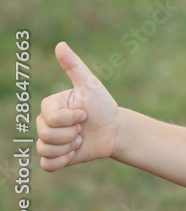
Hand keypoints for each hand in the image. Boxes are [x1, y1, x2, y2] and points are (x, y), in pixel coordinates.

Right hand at [37, 42, 121, 171]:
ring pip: (46, 150)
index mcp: (50, 105)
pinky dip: (62, 161)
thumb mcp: (90, 85)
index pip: (49, 117)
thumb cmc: (103, 105)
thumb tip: (60, 44)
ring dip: (69, 147)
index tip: (85, 114)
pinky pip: (47, 165)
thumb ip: (74, 66)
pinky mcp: (55, 158)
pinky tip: (75, 153)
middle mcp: (45, 122)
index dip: (70, 119)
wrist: (115, 130)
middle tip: (83, 128)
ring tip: (81, 139)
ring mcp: (49, 141)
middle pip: (45, 134)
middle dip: (71, 133)